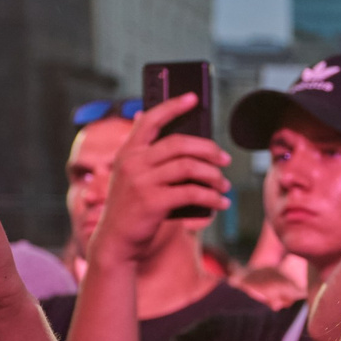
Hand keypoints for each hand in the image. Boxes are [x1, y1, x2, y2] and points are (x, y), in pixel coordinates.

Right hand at [86, 92, 230, 268]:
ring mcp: (142, 182)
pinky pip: (193, 192)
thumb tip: (178, 138)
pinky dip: (212, 197)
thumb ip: (149, 158)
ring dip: (214, 176)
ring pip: (190, 167)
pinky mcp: (153, 202)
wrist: (115, 242)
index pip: (149, 120)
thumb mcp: (133, 178)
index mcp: (127, 152)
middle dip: (208, 149)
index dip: (172, 106)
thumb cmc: (133, 208)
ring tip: (224, 185)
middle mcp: (132, 163)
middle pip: (179, 143)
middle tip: (225, 159)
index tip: (194, 98)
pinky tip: (221, 202)